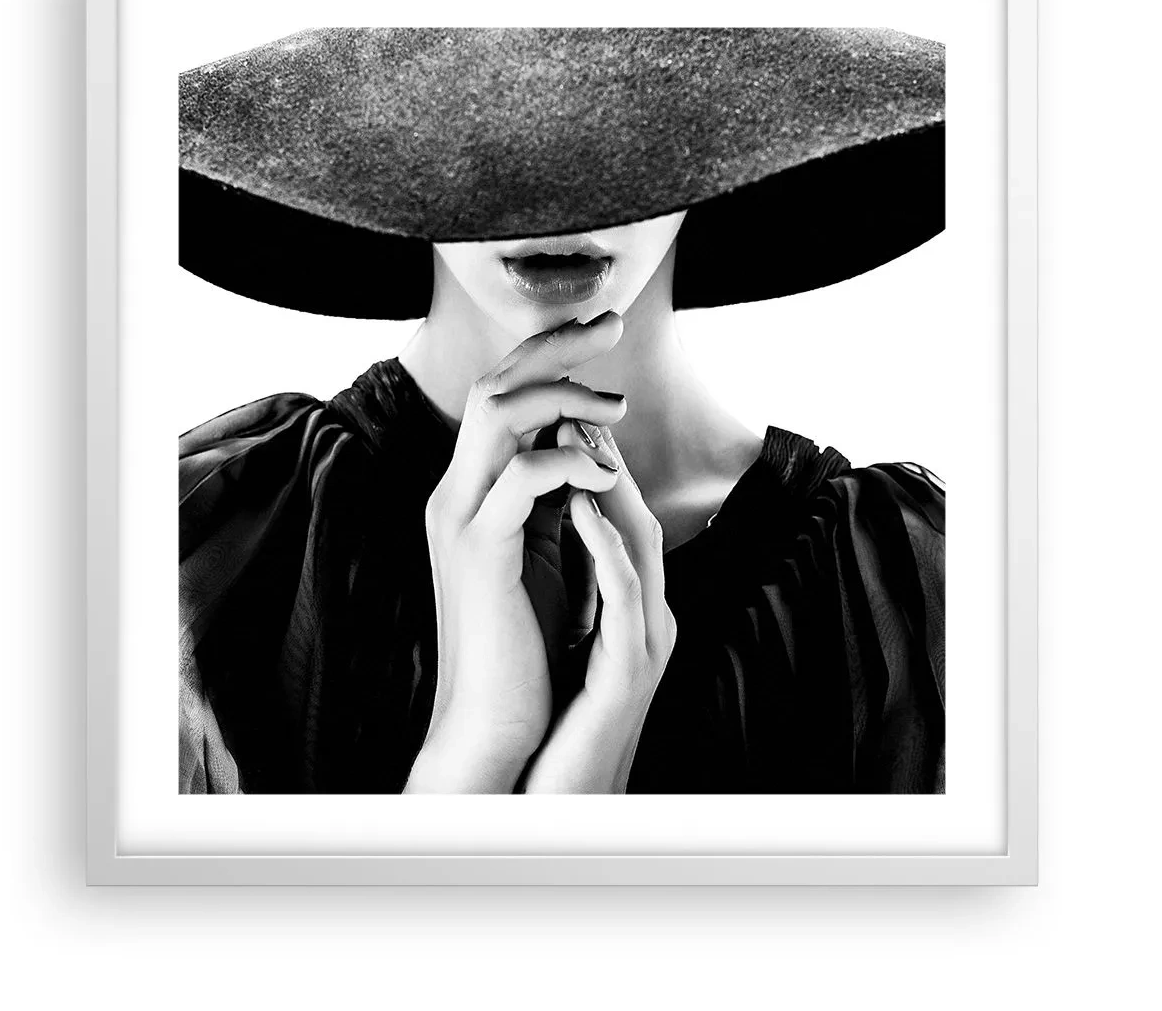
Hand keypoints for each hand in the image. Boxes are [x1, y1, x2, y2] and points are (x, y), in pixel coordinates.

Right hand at [403, 311, 627, 791]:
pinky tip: (604, 473)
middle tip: (613, 322)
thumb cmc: (528, 638)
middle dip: (556, 345)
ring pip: (497, 413)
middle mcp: (457, 490)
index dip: (548, 352)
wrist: (495, 718)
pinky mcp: (479, 550)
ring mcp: (461, 516)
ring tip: (618, 406)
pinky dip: (565, 463)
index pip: (502, 393)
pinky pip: (518, 478)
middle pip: (496, 383)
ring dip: (563, 394)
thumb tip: (587, 440)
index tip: (601, 329)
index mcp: (473, 487)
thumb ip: (553, 494)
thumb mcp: (546, 548)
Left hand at [519, 420, 676, 792]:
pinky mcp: (627, 676)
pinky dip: (605, 549)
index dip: (594, 458)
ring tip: (578, 431)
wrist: (546, 794)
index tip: (559, 410)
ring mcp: (644, 644)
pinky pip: (623, 601)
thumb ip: (570, 574)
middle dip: (608, 453)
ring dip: (611, 484)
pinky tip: (580, 509)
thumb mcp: (568, 630)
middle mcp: (647, 617)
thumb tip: (550, 513)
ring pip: (642, 547)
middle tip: (574, 399)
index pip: (618, 516)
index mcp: (629, 605)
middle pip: (639, 515)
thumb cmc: (556, 714)